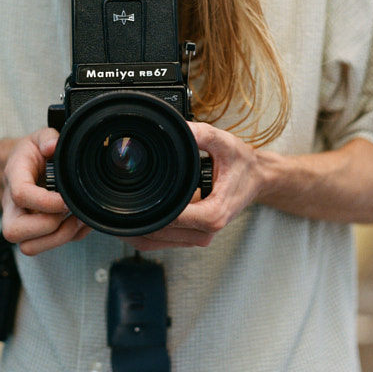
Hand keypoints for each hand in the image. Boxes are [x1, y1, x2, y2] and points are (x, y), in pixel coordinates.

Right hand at [1, 128, 90, 255]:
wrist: (24, 168)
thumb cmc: (32, 155)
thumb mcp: (39, 137)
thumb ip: (47, 137)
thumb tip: (52, 145)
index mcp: (14, 178)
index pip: (21, 195)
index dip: (46, 202)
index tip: (66, 198)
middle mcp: (12, 206)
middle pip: (15, 232)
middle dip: (49, 226)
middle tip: (69, 211)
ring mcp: (21, 223)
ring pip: (29, 247)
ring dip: (59, 238)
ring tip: (77, 219)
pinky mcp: (33, 234)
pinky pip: (47, 248)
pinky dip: (68, 238)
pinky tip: (78, 221)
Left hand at [121, 121, 263, 251]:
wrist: (258, 178)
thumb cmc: (243, 164)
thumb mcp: (223, 142)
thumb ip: (200, 134)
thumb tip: (179, 128)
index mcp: (213, 214)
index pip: (170, 221)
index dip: (147, 213)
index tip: (128, 202)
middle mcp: (207, 231)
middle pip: (159, 236)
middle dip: (136, 223)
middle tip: (114, 207)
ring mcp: (201, 236)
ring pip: (158, 243)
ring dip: (138, 230)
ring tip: (120, 211)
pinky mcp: (196, 235)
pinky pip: (165, 241)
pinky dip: (148, 232)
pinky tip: (136, 217)